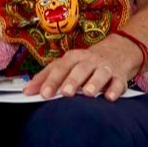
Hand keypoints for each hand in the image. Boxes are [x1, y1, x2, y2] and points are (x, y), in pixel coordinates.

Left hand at [24, 37, 141, 101]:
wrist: (120, 50)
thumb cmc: (87, 62)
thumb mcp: (68, 64)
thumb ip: (47, 76)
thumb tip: (27, 91)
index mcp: (75, 57)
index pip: (61, 67)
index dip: (52, 80)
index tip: (43, 94)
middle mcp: (90, 61)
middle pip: (81, 69)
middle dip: (73, 80)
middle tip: (65, 93)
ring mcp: (106, 67)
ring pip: (101, 73)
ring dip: (94, 83)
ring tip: (88, 93)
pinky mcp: (120, 76)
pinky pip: (118, 82)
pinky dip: (115, 89)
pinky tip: (109, 97)